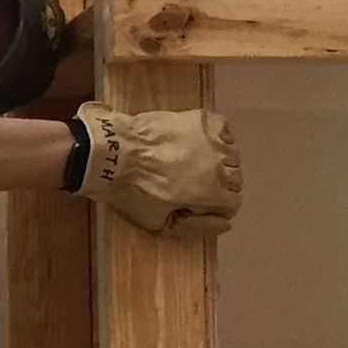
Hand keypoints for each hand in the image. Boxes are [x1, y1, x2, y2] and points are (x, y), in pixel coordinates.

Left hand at [70, 102, 241, 235]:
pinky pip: (223, 129)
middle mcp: (219, 166)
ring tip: (196, 164)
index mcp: (211, 193)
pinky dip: (218, 137)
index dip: (214, 209)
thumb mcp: (159, 223)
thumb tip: (224, 224)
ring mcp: (211, 140)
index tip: (197, 207)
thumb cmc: (133, 190)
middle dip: (217, 188)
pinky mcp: (200, 119)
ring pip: (231, 155)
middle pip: (234, 181)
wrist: (113, 152)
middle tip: (193, 186)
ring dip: (218, 163)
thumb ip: (196, 227)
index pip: (232, 205)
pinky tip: (201, 143)